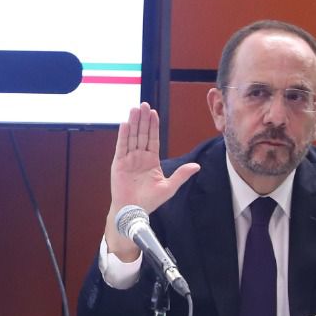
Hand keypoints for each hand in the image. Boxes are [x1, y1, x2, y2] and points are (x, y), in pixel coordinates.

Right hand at [106, 103, 199, 259]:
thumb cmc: (150, 201)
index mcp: (151, 161)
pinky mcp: (118, 164)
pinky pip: (121, 147)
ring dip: (133, 123)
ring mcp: (128, 159)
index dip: (153, 126)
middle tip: (143, 104)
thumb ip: (181, 174)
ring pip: (132, 137)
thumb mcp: (169, 187)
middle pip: (141, 134)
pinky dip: (123, 136)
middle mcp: (139, 157)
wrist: (134, 211)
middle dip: (143, 119)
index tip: (154, 113)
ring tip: (134, 109)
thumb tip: (196, 166)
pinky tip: (125, 124)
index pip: (153, 139)